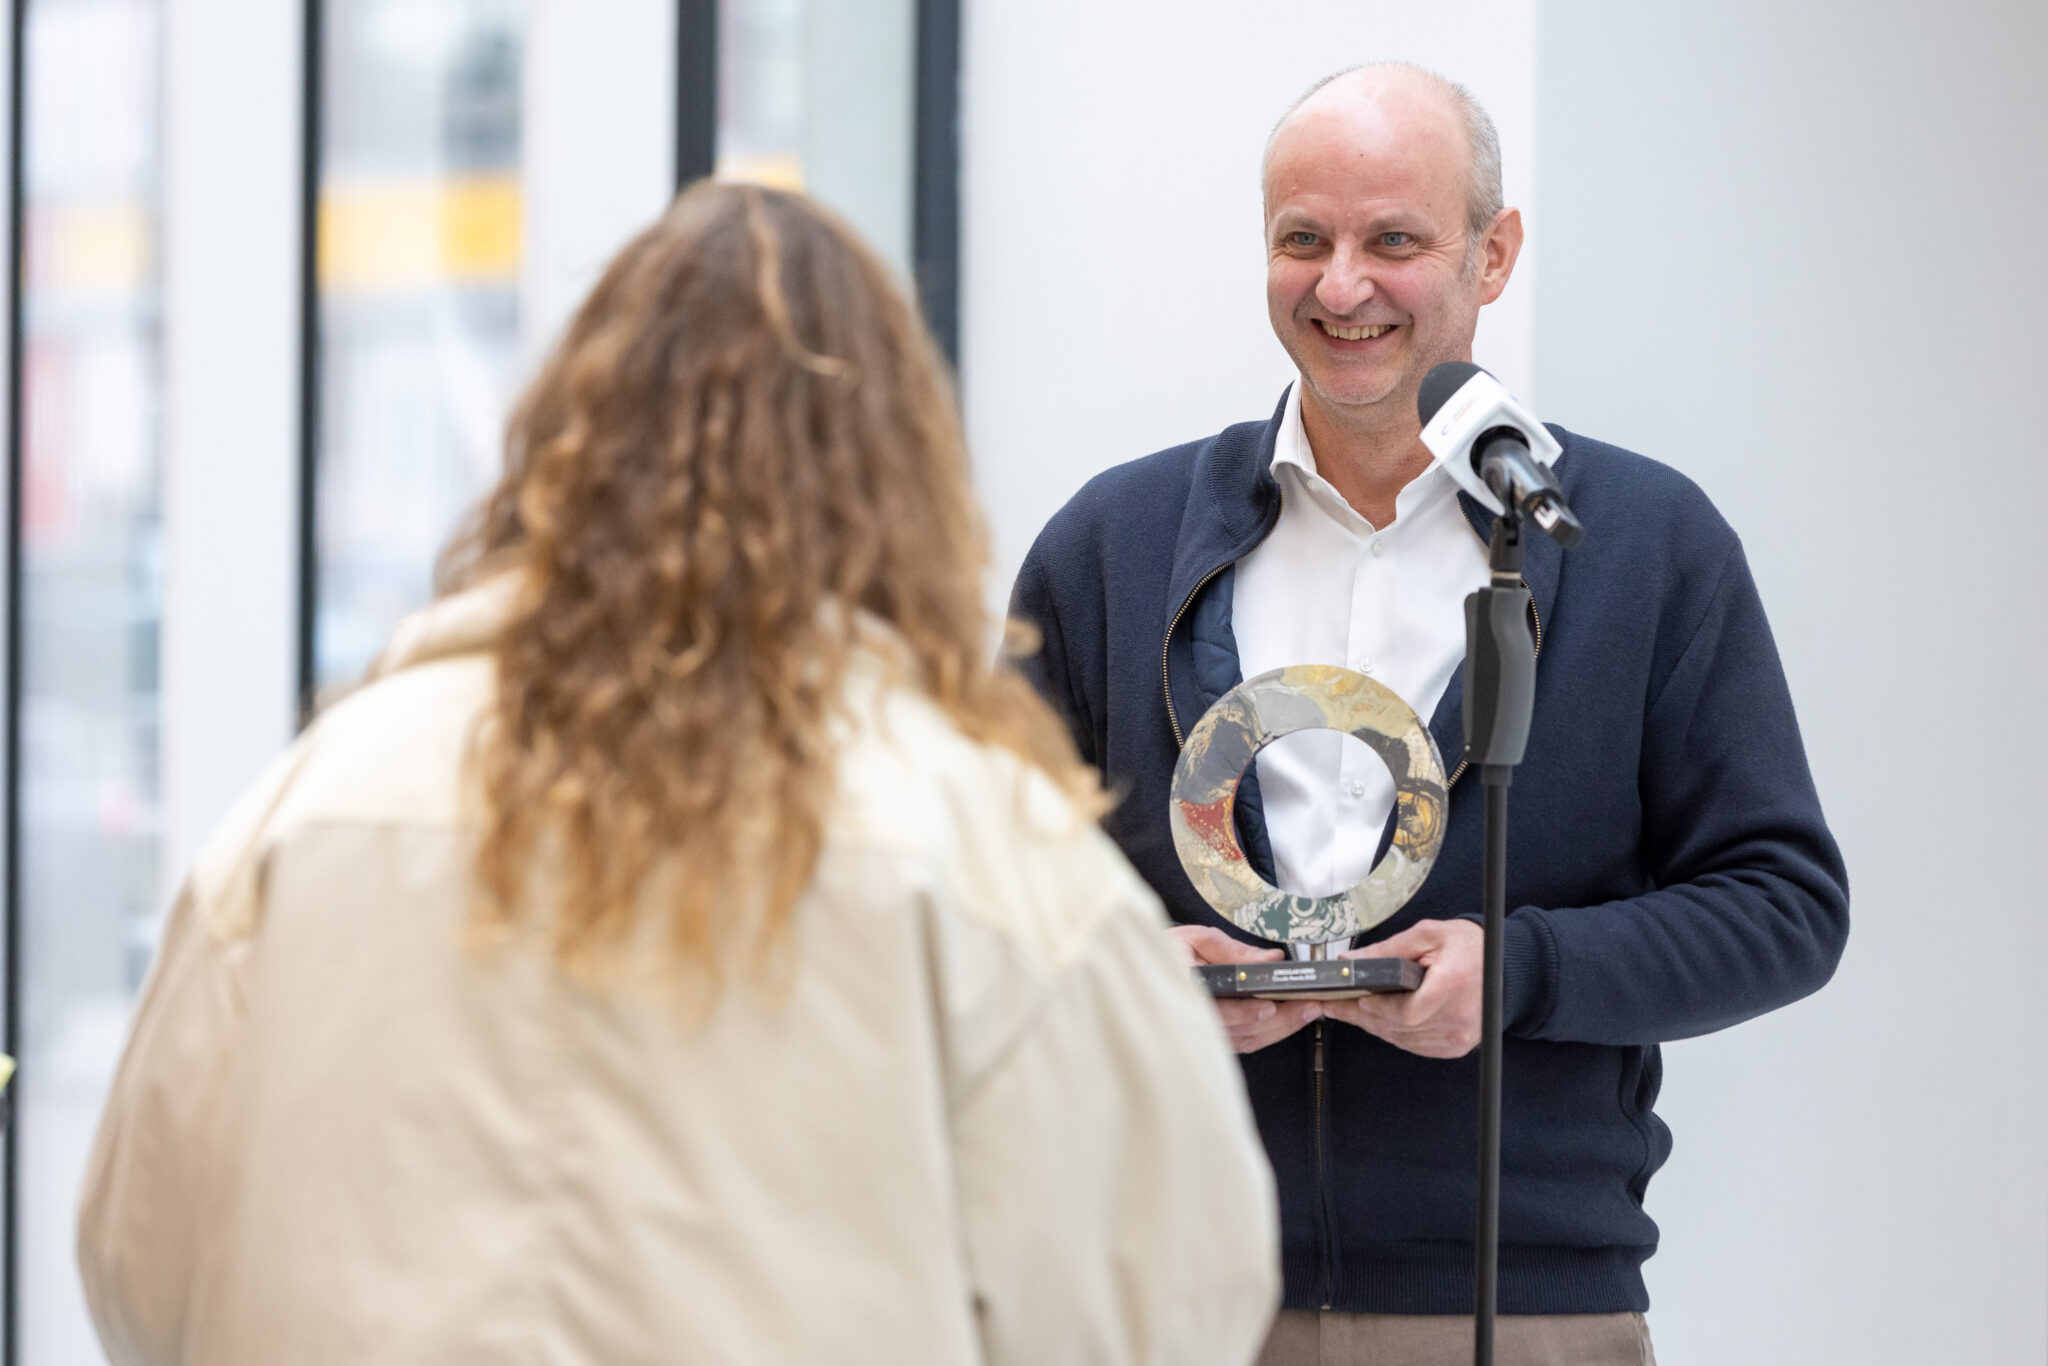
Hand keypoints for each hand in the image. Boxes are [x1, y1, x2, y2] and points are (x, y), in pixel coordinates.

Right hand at [1167, 925, 1322, 1053]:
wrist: (1142, 972)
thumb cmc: (1166, 951)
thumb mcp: (1197, 939)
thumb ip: (1234, 951)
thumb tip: (1272, 959)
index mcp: (1183, 989)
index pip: (1215, 1009)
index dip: (1242, 1013)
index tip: (1268, 1007)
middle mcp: (1192, 1016)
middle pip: (1241, 1028)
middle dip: (1280, 1019)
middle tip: (1310, 1005)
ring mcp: (1202, 1033)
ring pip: (1247, 1039)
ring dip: (1281, 1028)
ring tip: (1308, 1010)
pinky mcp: (1212, 1039)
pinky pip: (1245, 1043)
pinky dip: (1270, 1033)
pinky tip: (1290, 1020)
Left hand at [1320, 919, 1482, 1057]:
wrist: (1500, 965)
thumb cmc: (1467, 947)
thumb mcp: (1426, 935)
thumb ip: (1386, 949)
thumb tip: (1350, 962)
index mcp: (1453, 985)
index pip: (1408, 1011)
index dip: (1379, 1008)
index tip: (1357, 998)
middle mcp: (1458, 1017)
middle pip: (1400, 1028)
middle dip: (1362, 1016)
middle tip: (1335, 1004)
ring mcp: (1458, 1036)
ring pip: (1403, 1039)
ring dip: (1375, 1026)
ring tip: (1350, 1010)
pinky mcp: (1455, 1046)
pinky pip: (1414, 1046)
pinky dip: (1394, 1033)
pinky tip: (1379, 1020)